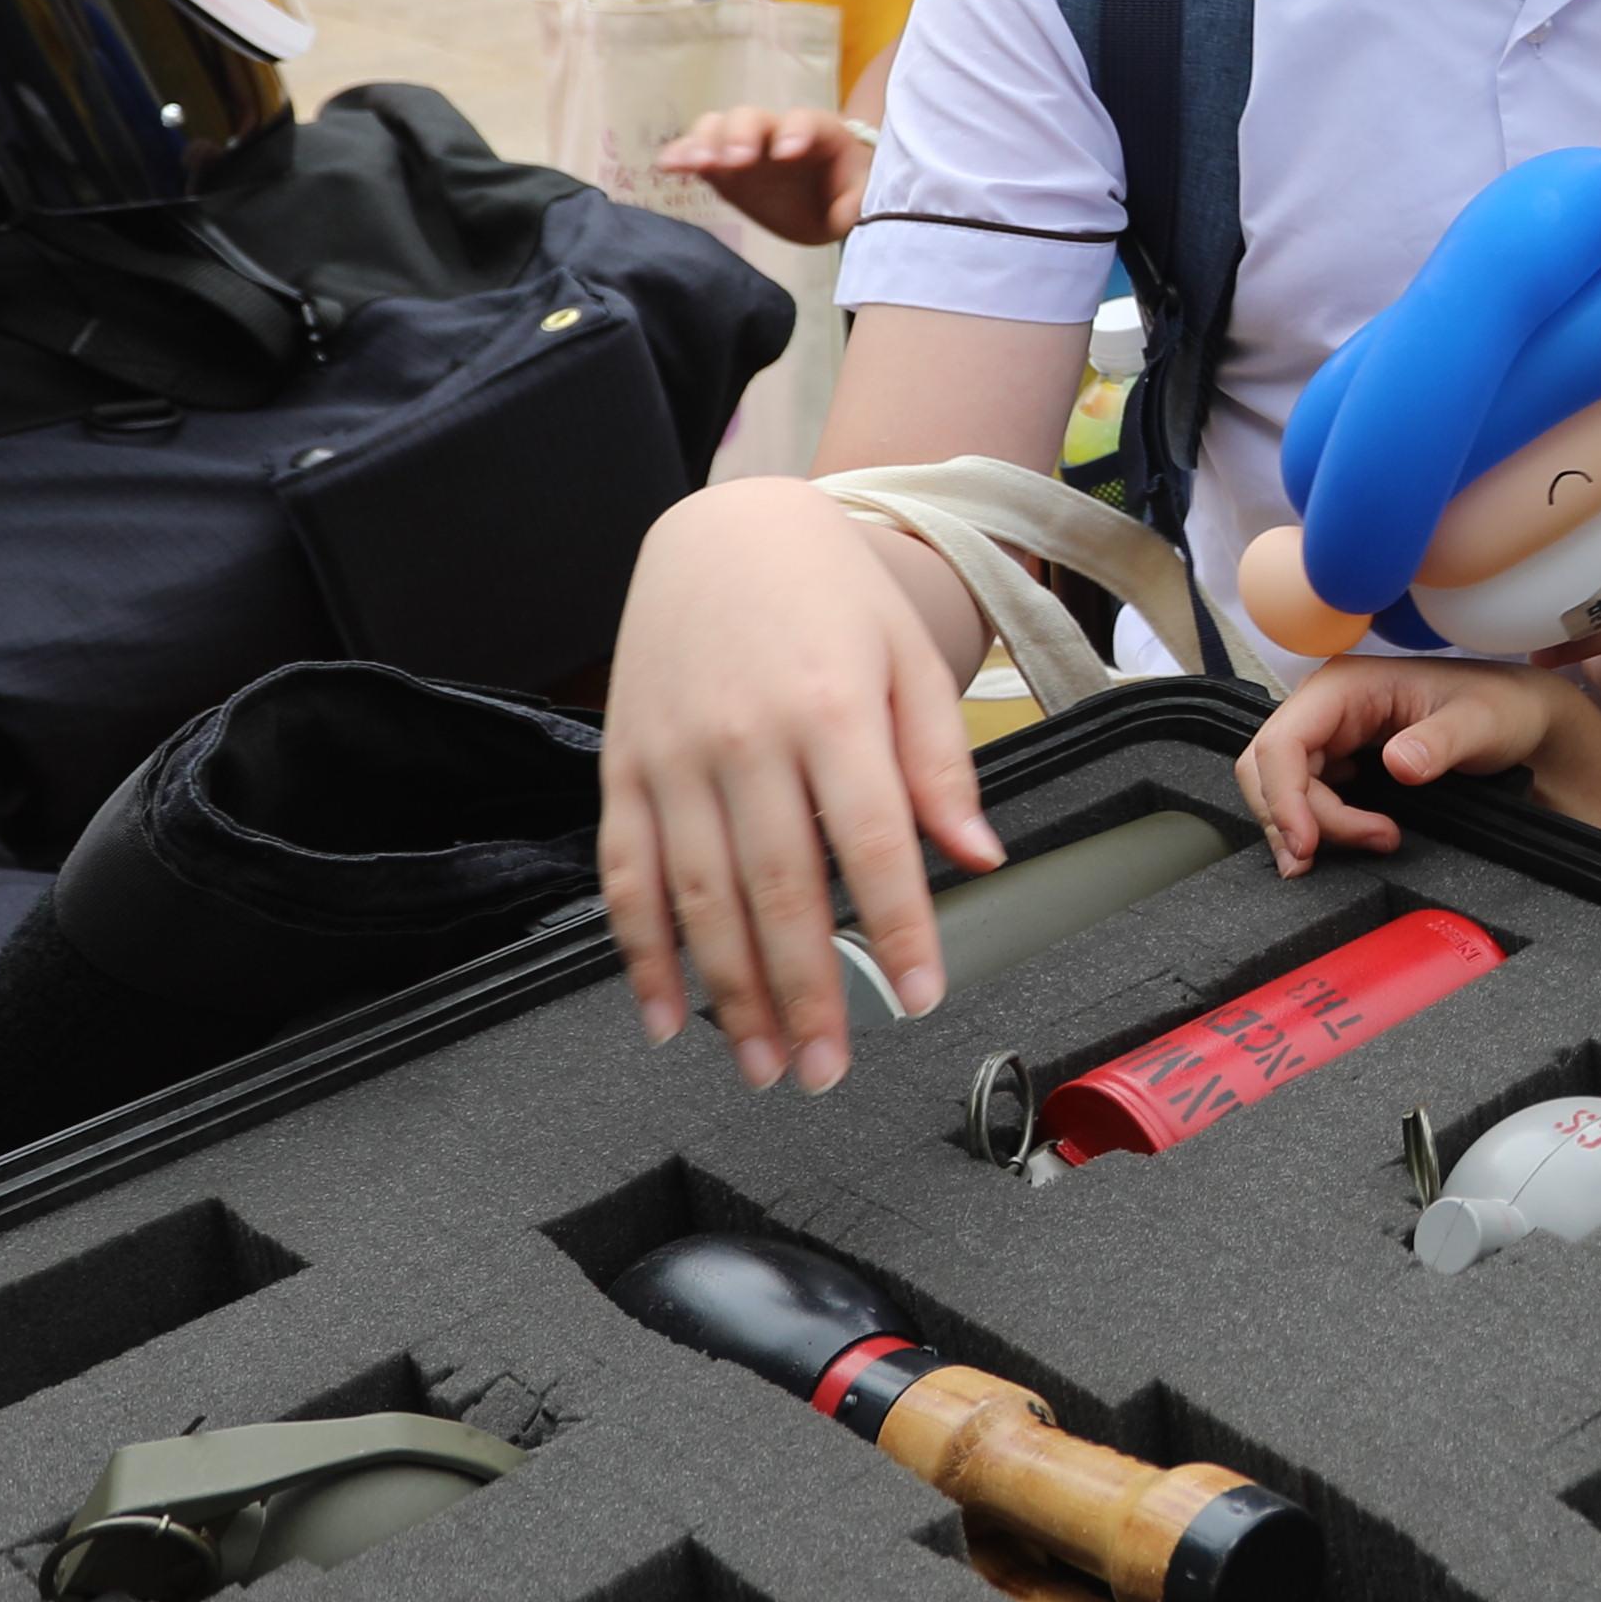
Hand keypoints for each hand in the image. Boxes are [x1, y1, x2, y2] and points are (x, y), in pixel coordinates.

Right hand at [596, 479, 992, 1091]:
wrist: (725, 530)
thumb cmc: (832, 596)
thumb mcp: (909, 659)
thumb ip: (941, 764)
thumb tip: (979, 858)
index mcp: (831, 711)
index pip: (872, 842)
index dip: (897, 929)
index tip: (921, 997)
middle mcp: (745, 739)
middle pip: (778, 890)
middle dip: (804, 994)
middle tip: (827, 1071)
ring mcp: (672, 757)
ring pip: (697, 899)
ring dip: (728, 995)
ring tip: (762, 1064)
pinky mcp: (621, 768)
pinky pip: (624, 876)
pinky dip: (640, 954)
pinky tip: (668, 1015)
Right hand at [655, 105, 873, 245]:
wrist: (827, 200)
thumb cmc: (848, 192)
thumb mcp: (865, 197)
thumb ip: (858, 201)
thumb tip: (847, 213)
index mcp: (817, 133)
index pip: (804, 121)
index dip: (795, 131)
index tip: (788, 154)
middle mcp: (775, 132)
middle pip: (753, 118)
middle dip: (742, 135)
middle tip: (737, 160)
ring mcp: (744, 147)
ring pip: (718, 128)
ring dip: (705, 142)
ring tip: (696, 164)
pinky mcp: (721, 167)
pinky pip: (696, 153)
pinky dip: (681, 156)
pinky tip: (667, 167)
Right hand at [1235, 654, 1578, 870]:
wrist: (1519, 721)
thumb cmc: (1499, 708)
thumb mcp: (1480, 723)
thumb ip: (1440, 742)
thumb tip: (1400, 763)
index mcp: (1345, 684)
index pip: (1282, 743)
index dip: (1283, 798)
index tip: (1308, 845)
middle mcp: (1325, 706)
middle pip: (1269, 771)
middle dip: (1293, 819)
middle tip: (1333, 857)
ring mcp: (1329, 734)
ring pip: (1282, 790)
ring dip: (1309, 828)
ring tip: (1374, 842)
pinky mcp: (1338, 761)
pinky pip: (1305, 800)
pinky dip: (1319, 828)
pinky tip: (1357, 840)